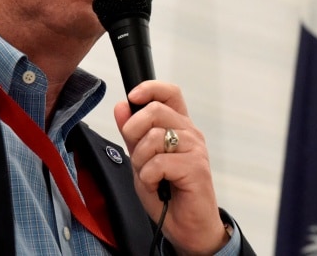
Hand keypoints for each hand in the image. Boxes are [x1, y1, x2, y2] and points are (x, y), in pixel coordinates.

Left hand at [114, 81, 229, 254]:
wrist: (188, 227)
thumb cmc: (168, 192)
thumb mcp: (141, 159)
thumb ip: (132, 133)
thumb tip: (121, 106)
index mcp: (179, 125)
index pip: (169, 92)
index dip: (150, 88)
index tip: (132, 97)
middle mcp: (190, 132)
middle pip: (155, 110)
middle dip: (133, 132)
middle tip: (137, 154)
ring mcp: (195, 148)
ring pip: (153, 137)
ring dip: (141, 161)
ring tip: (149, 175)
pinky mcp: (196, 167)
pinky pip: (158, 163)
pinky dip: (149, 177)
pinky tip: (157, 186)